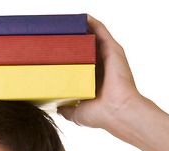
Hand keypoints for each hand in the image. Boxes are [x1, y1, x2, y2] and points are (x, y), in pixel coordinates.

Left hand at [57, 15, 142, 129]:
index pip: (79, 63)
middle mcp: (101, 66)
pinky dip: (91, 22)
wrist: (117, 112)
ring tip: (64, 22)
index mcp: (93, 80)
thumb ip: (67, 109)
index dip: (66, 56)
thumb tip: (57, 108)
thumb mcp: (77, 113)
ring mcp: (108, 57)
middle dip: (71, 39)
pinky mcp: (112, 49)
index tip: (51, 51)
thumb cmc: (100, 115)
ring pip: (92, 36)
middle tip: (54, 33)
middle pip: (84, 47)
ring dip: (79, 28)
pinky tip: (80, 16)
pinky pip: (100, 30)